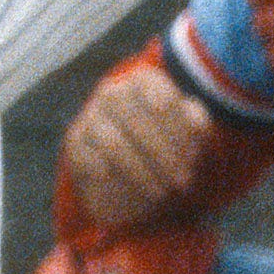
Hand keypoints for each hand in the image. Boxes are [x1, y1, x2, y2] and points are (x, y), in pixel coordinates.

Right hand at [64, 59, 212, 231]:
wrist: (128, 162)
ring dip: (141, 172)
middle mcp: (113, 91)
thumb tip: (198, 126)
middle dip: (164, 157)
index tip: (195, 156)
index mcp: (143, 80)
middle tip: (183, 182)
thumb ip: (196, 122)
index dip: (181, 132)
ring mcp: (91, 114)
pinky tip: (132, 190)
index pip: (164, 101)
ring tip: (162, 193)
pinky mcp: (75, 141)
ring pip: (114, 144)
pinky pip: (90, 160)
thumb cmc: (167, 137)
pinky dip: (114, 179)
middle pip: (139, 123)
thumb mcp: (189, 128)